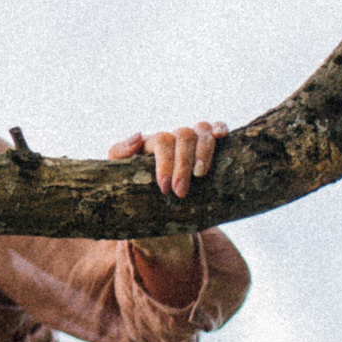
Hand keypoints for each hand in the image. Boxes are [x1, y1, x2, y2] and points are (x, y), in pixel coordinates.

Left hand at [110, 121, 228, 198]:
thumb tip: (138, 136)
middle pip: (183, 136)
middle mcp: (174, 138)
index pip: (162, 141)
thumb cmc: (135, 192)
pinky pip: (216, 128)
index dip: (166, 162)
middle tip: (180, 192)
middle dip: (183, 164)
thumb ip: (120, 153)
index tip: (165, 188)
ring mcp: (193, 139)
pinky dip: (219, 128)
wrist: (153, 214)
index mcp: (152, 143)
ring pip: (202, 132)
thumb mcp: (119, 173)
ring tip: (200, 175)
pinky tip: (221, 136)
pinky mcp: (209, 145)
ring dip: (203, 152)